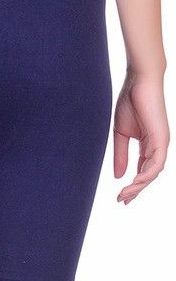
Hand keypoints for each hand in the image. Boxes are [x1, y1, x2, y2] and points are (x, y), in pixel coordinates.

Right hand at [114, 72, 168, 203]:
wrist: (139, 80)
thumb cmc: (130, 101)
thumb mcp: (120, 134)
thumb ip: (121, 155)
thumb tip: (118, 176)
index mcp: (148, 144)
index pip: (142, 170)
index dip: (133, 185)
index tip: (121, 197)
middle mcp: (157, 146)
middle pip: (147, 175)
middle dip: (135, 190)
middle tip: (122, 201)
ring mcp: (161, 143)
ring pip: (152, 173)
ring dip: (138, 186)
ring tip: (125, 195)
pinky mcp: (162, 139)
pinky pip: (156, 165)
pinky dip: (145, 176)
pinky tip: (134, 184)